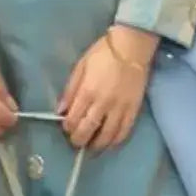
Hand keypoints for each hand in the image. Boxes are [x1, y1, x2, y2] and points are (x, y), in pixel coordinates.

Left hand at [58, 26, 158, 150]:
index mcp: (87, 92)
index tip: (67, 129)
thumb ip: (70, 90)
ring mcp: (120, 108)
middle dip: (79, 140)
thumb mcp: (81, 67)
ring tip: (92, 147)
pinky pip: (124, 131)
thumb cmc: (103, 54)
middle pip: (88, 130)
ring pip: (107, 136)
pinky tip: (110, 144)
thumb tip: (61, 110)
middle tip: (76, 142)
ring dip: (97, 145)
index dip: (68, 128)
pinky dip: (116, 141)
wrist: (132, 48)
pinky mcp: (133, 110)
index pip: (73, 119)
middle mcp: (103, 104)